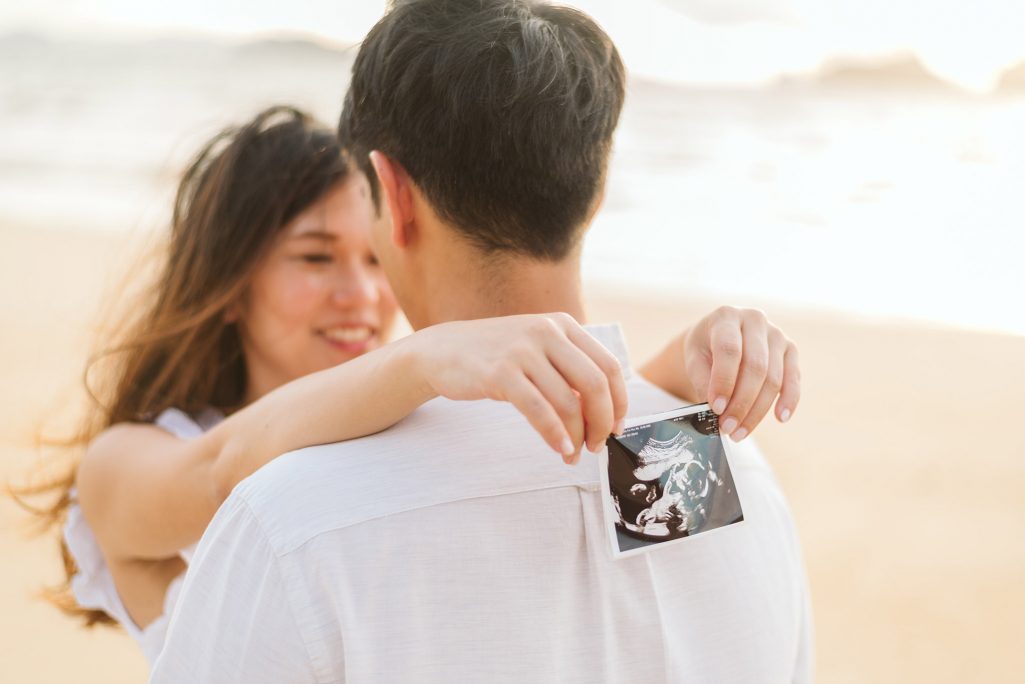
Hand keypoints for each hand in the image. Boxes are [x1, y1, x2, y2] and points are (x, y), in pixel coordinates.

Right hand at [414, 313, 627, 462]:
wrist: (442, 350)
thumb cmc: (496, 356)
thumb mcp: (538, 349)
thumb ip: (569, 369)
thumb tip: (603, 412)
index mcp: (563, 325)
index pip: (609, 366)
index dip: (620, 402)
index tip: (617, 427)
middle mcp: (547, 332)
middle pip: (595, 384)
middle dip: (602, 422)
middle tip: (597, 446)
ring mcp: (522, 351)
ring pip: (567, 402)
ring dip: (576, 436)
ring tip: (573, 454)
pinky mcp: (500, 373)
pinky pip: (538, 410)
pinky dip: (554, 435)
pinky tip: (559, 449)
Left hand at [681, 306, 800, 440]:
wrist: (721, 336)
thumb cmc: (705, 348)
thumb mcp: (694, 358)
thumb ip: (702, 380)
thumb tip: (715, 410)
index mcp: (726, 316)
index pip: (729, 350)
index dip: (724, 382)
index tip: (715, 409)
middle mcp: (755, 320)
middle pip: (755, 367)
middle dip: (741, 403)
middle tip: (728, 428)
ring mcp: (777, 334)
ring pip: (773, 378)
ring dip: (758, 410)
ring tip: (740, 431)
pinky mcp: (790, 349)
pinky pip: (793, 378)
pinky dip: (789, 400)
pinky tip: (780, 418)